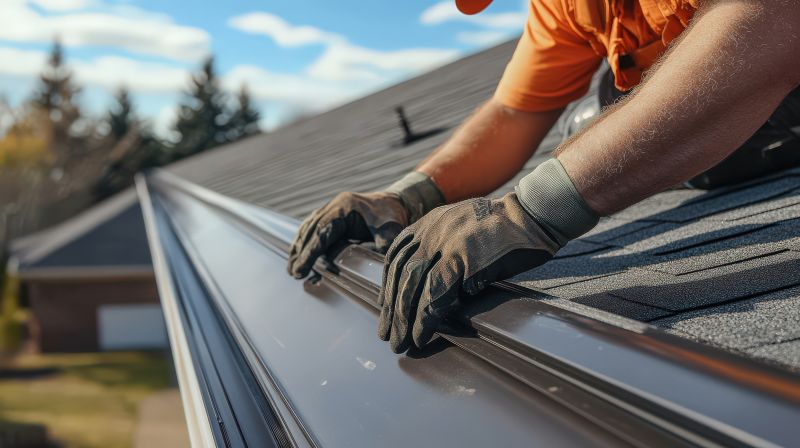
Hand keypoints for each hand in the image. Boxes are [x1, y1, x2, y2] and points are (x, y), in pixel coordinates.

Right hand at [288, 192, 408, 278]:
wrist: (395, 202)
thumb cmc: (392, 216)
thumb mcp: (391, 230)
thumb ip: (383, 245)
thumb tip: (379, 266)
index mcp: (345, 207)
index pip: (322, 232)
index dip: (310, 252)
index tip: (301, 269)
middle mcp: (334, 205)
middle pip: (311, 231)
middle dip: (301, 253)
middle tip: (294, 273)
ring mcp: (331, 208)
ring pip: (309, 229)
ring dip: (299, 248)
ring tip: (292, 269)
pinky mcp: (331, 214)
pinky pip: (313, 228)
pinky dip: (305, 242)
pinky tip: (298, 255)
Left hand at [377, 193, 560, 352]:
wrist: (531, 214)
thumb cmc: (504, 227)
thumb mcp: (462, 228)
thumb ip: (443, 249)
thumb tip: (430, 287)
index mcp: (428, 223)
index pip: (396, 257)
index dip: (388, 285)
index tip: (385, 306)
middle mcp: (431, 231)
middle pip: (401, 275)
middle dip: (391, 308)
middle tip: (387, 334)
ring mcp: (445, 244)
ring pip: (413, 286)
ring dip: (403, 319)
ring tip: (400, 342)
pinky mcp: (462, 260)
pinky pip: (436, 294)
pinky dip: (425, 319)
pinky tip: (422, 335)